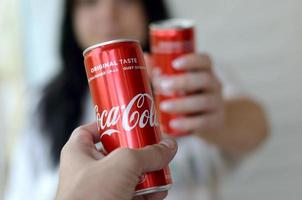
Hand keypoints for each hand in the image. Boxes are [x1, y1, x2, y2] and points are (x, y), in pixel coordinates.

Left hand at [56, 123, 177, 199]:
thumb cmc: (89, 197)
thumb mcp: (123, 163)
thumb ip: (148, 153)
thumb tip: (168, 147)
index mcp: (78, 153)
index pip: (91, 130)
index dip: (109, 123)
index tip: (128, 121)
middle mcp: (88, 171)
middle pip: (117, 153)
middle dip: (138, 151)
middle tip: (152, 146)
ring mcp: (100, 190)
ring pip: (128, 176)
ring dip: (148, 173)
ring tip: (162, 169)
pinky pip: (134, 195)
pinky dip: (148, 193)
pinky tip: (160, 191)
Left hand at [147, 53, 223, 136]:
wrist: (208, 121)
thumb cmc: (188, 96)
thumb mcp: (179, 83)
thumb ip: (162, 71)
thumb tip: (146, 58)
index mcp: (205, 71)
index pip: (204, 60)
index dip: (192, 60)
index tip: (174, 64)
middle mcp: (214, 85)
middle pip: (204, 79)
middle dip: (183, 81)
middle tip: (163, 85)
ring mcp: (217, 104)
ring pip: (204, 101)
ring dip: (182, 104)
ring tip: (163, 106)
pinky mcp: (215, 122)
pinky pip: (203, 122)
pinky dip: (187, 123)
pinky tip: (173, 124)